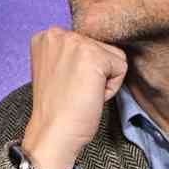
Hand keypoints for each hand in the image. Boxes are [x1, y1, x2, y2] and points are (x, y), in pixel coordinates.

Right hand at [22, 27, 128, 168]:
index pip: (87, 42)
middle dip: (94, 73)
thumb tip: (98, 50)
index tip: (65, 86)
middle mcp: (58, 33)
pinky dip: (111, 88)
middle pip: (101, 46)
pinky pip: (121, 67)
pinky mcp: (93, 56)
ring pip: (113, 56)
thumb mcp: (56, 70)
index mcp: (46, 36)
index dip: (82, 69)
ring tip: (80, 94)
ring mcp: (76, 42)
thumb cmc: (56, 110)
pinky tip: (90, 97)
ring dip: (103, 80)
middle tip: (73, 92)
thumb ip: (70, 53)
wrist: (52, 134)